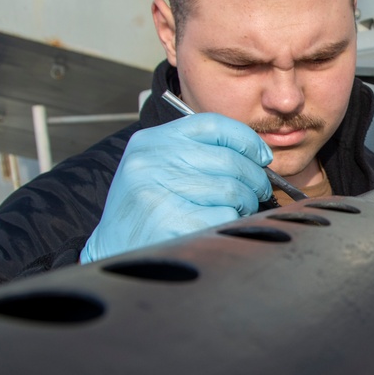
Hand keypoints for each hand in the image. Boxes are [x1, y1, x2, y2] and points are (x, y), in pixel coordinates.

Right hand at [81, 113, 272, 262]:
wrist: (112, 249)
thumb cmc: (148, 208)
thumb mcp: (159, 167)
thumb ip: (198, 153)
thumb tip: (258, 156)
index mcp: (151, 142)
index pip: (211, 125)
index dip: (246, 139)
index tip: (261, 157)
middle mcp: (151, 162)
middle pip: (228, 160)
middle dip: (253, 179)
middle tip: (257, 192)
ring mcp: (159, 192)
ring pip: (231, 189)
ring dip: (245, 203)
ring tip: (237, 210)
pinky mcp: (171, 223)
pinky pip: (224, 216)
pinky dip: (231, 222)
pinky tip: (219, 226)